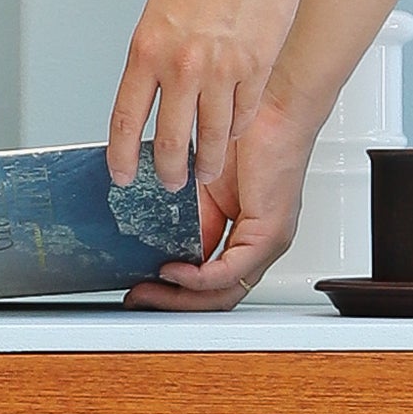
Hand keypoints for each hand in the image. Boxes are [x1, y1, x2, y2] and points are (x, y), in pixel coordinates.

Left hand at [109, 0, 305, 200]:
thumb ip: (158, 51)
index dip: (122, 157)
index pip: (126, 120)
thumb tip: (157, 85)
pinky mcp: (257, 69)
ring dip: (208, 162)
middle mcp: (182, 66)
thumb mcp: (161, 7)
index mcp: (148, 49)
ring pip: (213, 138)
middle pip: (171, 142)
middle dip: (169, 173)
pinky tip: (233, 134)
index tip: (122, 174)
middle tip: (170, 182)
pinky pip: (243, 115)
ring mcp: (222, 72)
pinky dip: (236, 130)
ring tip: (206, 170)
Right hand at [126, 76, 322, 310]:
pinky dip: (199, 279)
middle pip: (216, 298)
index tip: (142, 288)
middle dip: (172, 304)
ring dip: (181, 298)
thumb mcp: (202, 192)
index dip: (175, 294)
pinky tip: (175, 272)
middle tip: (139, 298)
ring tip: (150, 289)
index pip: (211, 284)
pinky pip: (231, 271)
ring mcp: (268, 244)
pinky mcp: (270, 234)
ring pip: (223, 292)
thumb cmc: (246, 139)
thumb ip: (187, 220)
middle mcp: (259, 247)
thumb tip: (156, 243)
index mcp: (245, 237)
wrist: (274, 110)